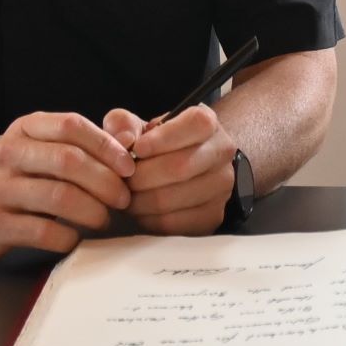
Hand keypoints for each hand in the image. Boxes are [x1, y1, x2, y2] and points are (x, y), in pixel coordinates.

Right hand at [0, 111, 132, 263]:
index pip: (72, 126)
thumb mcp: (33, 151)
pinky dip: (68, 237)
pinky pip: (44, 231)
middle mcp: (9, 154)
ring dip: (93, 211)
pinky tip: (73, 238)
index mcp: (24, 129)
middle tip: (123, 199)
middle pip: (71, 162)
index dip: (107, 146)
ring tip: (103, 219)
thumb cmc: (7, 180)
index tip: (129, 168)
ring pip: (60, 197)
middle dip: (106, 182)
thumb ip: (75, 145)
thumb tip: (130, 145)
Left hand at [101, 103, 237, 234]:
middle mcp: (221, 152)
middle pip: (180, 167)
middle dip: (142, 176)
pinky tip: (142, 211)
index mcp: (206, 123)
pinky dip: (150, 219)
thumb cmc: (159, 145)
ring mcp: (222, 186)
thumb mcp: (140, 126)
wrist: (187, 166)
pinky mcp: (214, 215)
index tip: (137, 150)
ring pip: (175, 199)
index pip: (194, 125)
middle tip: (123, 180)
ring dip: (142, 201)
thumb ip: (123, 124)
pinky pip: (176, 223)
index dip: (161, 139)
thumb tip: (124, 139)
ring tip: (128, 196)